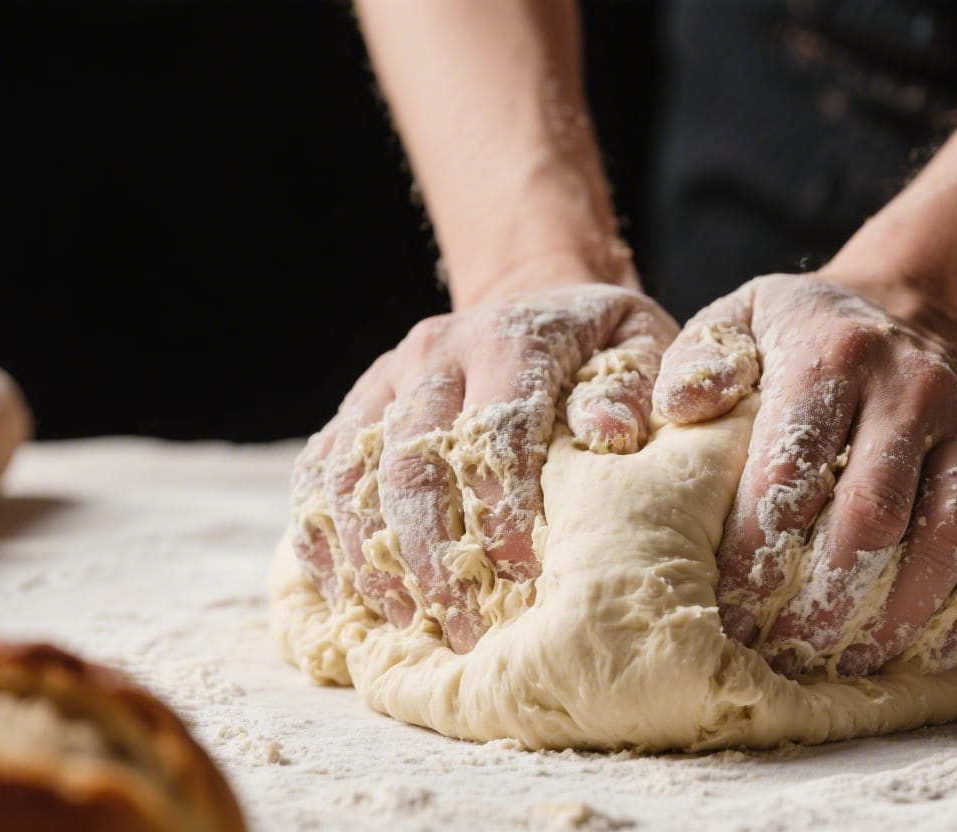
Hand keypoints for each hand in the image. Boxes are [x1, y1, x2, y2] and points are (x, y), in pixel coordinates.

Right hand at [293, 280, 677, 653]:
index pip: (494, 428)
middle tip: (461, 624)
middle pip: (412, 458)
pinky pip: (318, 474)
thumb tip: (609, 433)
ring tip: (409, 621)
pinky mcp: (355, 407)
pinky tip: (348, 595)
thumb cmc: (596, 344)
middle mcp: (434, 353)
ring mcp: (384, 380)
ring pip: (352, 471)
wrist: (533, 301)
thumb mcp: (638, 344)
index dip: (501, 508)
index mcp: (508, 337)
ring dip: (372, 553)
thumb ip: (632, 386)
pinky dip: (322, 537)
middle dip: (432, 550)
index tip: (522, 576)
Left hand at [654, 273, 956, 676]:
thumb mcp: (740, 317)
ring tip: (847, 666)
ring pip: (947, 536)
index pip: (791, 472)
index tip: (729, 610)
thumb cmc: (799, 333)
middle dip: (823, 598)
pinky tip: (930, 651)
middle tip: (784, 655)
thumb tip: (682, 408)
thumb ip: (702, 357)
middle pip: (873, 514)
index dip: (759, 552)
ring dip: (897, 614)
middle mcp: (910, 391)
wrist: (904, 310)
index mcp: (833, 357)